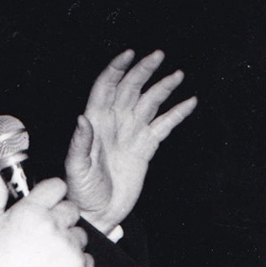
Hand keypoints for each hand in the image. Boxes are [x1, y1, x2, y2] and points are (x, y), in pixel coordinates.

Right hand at [0, 163, 93, 266]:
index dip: (52, 194)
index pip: (57, 186)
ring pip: (80, 234)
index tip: (47, 203)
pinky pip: (88, 257)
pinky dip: (76, 263)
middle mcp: (53, 226)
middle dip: (60, 219)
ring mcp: (68, 247)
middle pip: (71, 209)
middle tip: (43, 234)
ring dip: (68, 241)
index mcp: (30, 212)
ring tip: (48, 255)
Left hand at [65, 49, 196, 233]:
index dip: (116, 69)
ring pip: (148, 103)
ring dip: (162, 88)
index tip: (129, 54)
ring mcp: (131, 134)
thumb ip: (80, 143)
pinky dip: (176, 114)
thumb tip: (82, 118)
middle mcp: (113, 123)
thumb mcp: (76, 168)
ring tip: (177, 75)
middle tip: (158, 55)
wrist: (97, 212)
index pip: (105, 88)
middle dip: (143, 71)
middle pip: (130, 89)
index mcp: (95, 122)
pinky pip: (163, 125)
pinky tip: (189, 103)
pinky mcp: (145, 148)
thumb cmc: (80, 191)